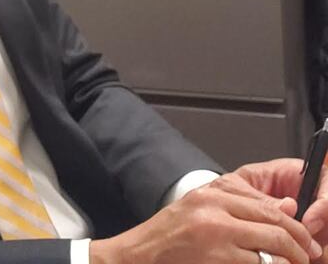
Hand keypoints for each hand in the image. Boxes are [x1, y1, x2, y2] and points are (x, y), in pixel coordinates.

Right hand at [90, 171, 321, 263]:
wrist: (142, 255)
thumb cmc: (170, 234)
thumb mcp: (201, 208)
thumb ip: (241, 205)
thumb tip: (287, 207)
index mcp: (212, 194)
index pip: (267, 206)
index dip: (293, 224)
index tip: (305, 239)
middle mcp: (214, 211)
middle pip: (274, 226)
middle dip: (300, 246)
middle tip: (310, 257)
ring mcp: (216, 238)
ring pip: (271, 250)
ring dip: (290, 262)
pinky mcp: (217, 261)